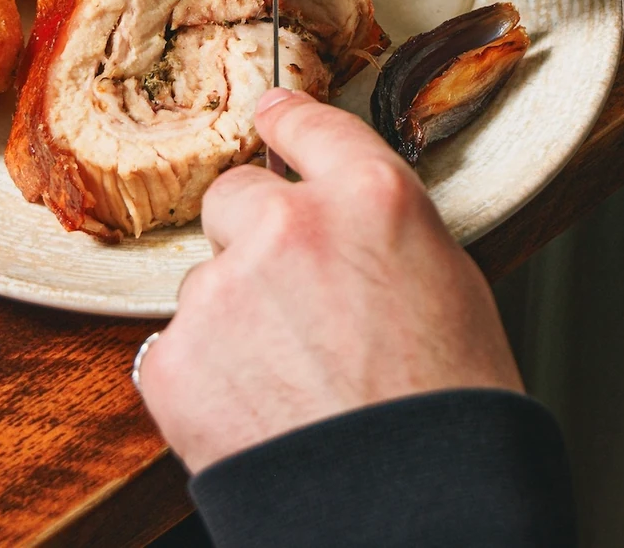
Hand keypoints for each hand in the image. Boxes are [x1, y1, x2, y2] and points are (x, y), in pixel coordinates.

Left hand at [135, 90, 520, 471]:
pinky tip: (256, 414)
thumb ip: (382, 231)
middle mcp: (290, 227)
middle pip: (237, 195)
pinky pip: (176, 349)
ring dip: (234, 318)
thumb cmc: (449, 412)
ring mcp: (223, 293)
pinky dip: (207, 379)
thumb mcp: (449, 285)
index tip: (269, 115)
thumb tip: (345, 219)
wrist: (412, 515)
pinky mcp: (174, 361)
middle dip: (254, 237)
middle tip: (291, 303)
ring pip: (207, 282)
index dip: (284, 120)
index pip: (308, 125)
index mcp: (371, 198)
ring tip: (288, 384)